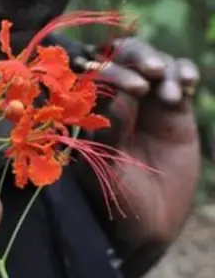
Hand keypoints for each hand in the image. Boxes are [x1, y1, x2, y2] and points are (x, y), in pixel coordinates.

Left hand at [79, 37, 199, 265]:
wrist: (147, 222)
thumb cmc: (115, 195)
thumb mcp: (107, 164)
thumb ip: (113, 130)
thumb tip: (123, 95)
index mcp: (90, 106)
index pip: (95, 69)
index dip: (112, 68)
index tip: (133, 87)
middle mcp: (116, 97)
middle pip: (125, 55)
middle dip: (139, 57)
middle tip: (153, 73)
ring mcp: (147, 101)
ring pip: (154, 62)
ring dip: (165, 68)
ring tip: (172, 96)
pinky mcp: (175, 109)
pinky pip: (179, 77)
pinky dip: (183, 72)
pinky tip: (186, 84)